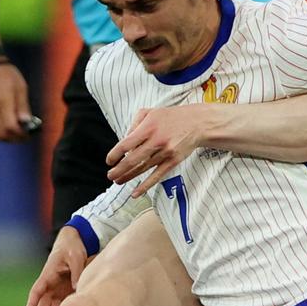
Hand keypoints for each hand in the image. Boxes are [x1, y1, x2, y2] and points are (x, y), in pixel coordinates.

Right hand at [0, 63, 32, 142]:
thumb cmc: (8, 77)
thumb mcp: (21, 88)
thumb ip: (23, 107)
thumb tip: (26, 122)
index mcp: (3, 99)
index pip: (10, 125)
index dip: (20, 134)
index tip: (28, 134)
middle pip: (2, 132)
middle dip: (14, 138)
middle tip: (24, 136)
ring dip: (7, 138)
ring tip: (17, 135)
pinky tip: (7, 130)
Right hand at [24, 227, 89, 305]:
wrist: (75, 241)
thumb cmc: (72, 248)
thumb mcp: (76, 258)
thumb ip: (76, 273)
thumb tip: (76, 289)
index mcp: (48, 275)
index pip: (36, 292)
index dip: (31, 305)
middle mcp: (51, 284)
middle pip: (44, 304)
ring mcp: (59, 287)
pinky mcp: (67, 289)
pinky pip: (65, 302)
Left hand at [106, 104, 223, 196]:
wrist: (197, 123)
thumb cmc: (170, 117)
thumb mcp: (150, 112)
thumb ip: (134, 124)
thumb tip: (125, 142)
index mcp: (148, 127)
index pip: (126, 144)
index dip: (115, 154)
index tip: (109, 161)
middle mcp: (156, 140)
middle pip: (133, 159)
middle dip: (119, 170)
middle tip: (110, 175)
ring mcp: (165, 152)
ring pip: (143, 169)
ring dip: (128, 177)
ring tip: (118, 181)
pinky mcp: (173, 161)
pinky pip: (157, 176)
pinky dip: (145, 186)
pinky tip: (135, 193)